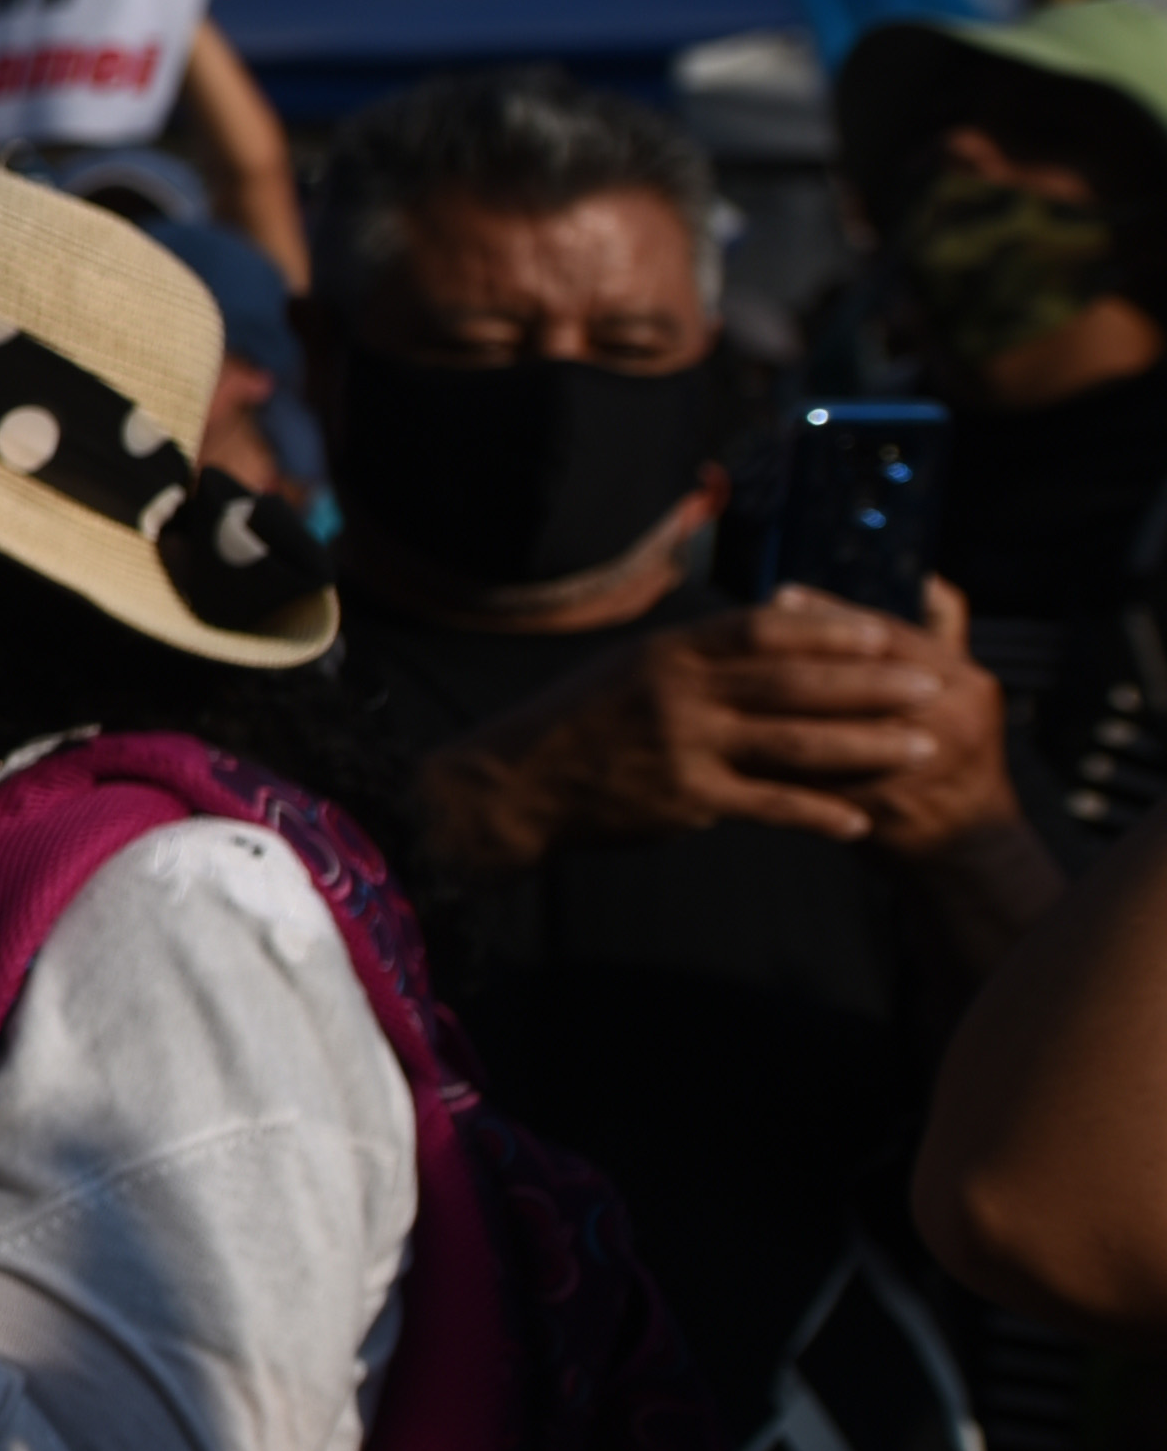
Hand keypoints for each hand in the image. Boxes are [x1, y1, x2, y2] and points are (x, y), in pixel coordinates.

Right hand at [422, 588, 1005, 867]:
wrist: (518, 782)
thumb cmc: (581, 722)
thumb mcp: (629, 667)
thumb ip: (695, 655)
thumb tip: (766, 631)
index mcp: (671, 652)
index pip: (763, 629)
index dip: (827, 628)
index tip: (882, 630)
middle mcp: (681, 691)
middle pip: (794, 683)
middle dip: (870, 683)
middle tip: (931, 683)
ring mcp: (685, 745)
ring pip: (794, 743)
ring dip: (866, 745)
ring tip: (921, 747)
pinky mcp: (686, 798)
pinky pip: (768, 805)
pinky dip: (818, 813)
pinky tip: (859, 822)